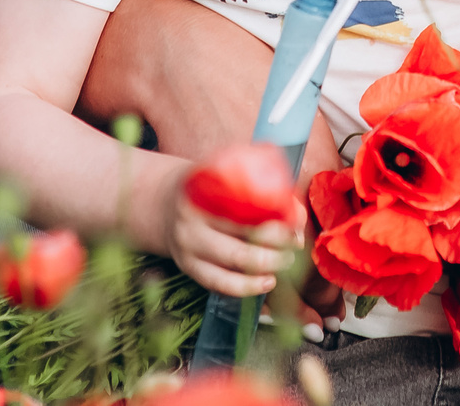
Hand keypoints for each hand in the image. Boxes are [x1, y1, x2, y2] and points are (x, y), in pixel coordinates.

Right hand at [164, 175, 301, 298]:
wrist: (163, 204)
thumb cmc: (207, 189)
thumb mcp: (222, 172)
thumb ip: (256, 184)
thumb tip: (295, 211)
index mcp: (201, 192)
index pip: (242, 207)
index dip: (275, 216)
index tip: (296, 219)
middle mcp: (191, 222)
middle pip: (239, 240)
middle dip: (276, 246)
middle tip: (295, 242)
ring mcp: (187, 248)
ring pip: (231, 264)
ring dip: (265, 267)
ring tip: (286, 262)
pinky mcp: (188, 268)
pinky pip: (219, 283)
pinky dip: (246, 287)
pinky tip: (267, 282)